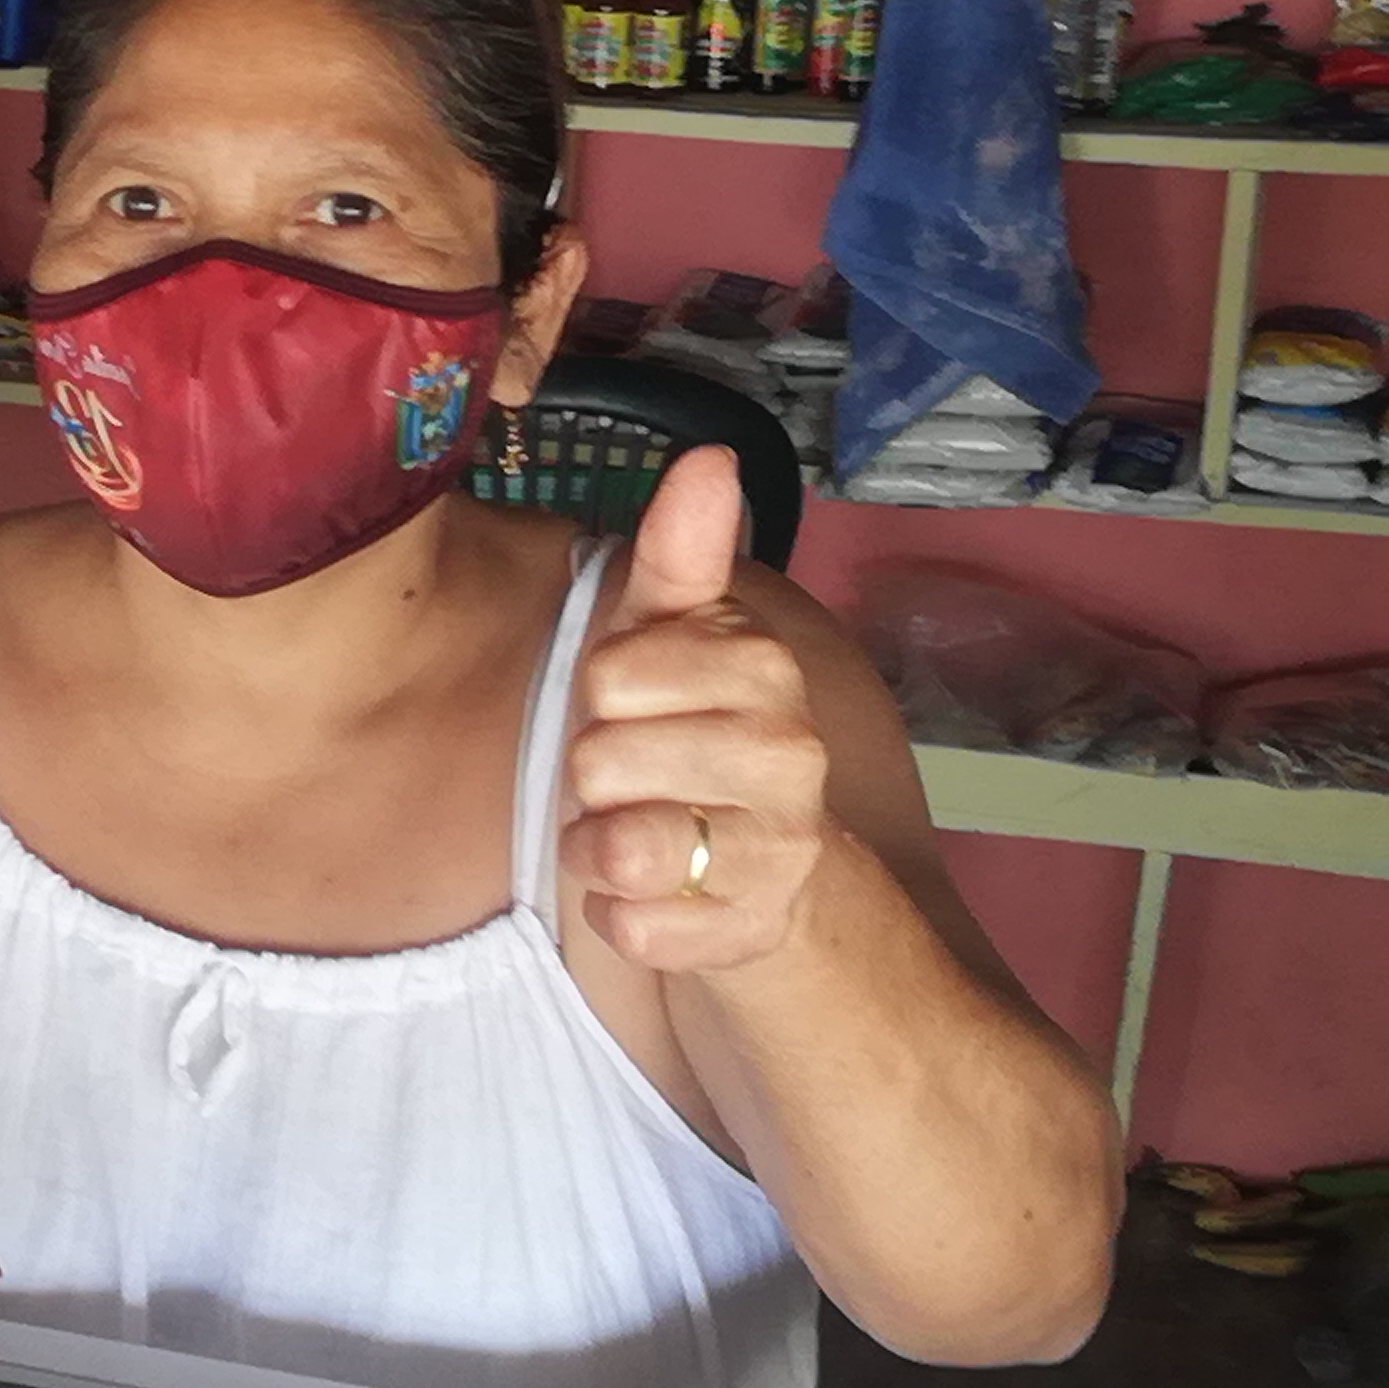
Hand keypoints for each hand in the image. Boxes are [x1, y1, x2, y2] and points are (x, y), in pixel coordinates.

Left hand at [564, 442, 833, 974]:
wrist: (758, 872)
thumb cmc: (685, 736)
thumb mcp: (668, 638)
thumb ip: (680, 554)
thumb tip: (710, 456)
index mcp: (763, 669)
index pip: (612, 673)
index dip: (600, 697)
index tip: (635, 705)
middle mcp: (791, 755)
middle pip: (603, 760)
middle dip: (597, 776)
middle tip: (635, 778)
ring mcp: (780, 850)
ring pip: (623, 846)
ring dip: (600, 847)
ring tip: (636, 833)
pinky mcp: (751, 931)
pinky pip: (635, 925)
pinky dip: (621, 915)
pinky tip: (652, 895)